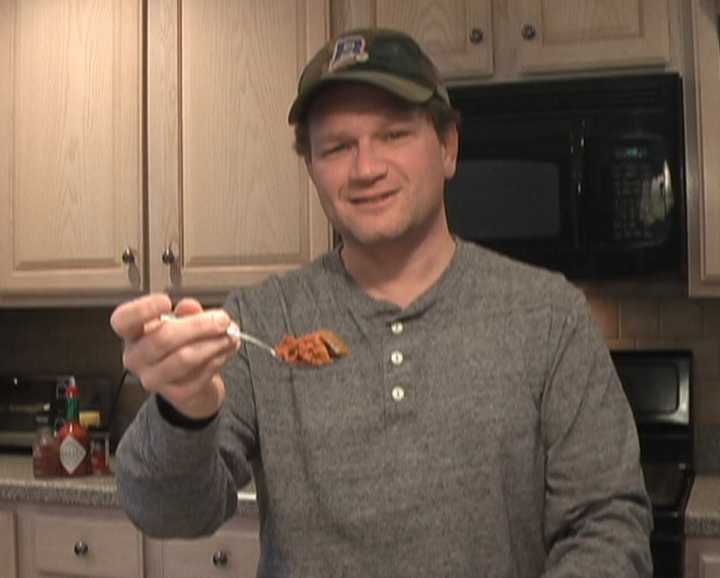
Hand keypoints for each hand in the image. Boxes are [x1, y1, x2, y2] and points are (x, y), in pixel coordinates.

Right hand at [110, 294, 238, 418]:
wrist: (190, 380)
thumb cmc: (180, 344)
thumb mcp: (182, 322)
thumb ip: (186, 312)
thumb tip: (189, 307)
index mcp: (133, 333)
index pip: (123, 320)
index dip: (143, 309)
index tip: (166, 301)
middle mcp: (136, 357)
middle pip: (163, 339)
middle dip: (198, 326)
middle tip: (221, 319)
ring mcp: (154, 379)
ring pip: (185, 358)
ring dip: (214, 343)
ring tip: (231, 334)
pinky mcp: (177, 394)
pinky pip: (202, 373)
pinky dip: (219, 358)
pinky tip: (227, 349)